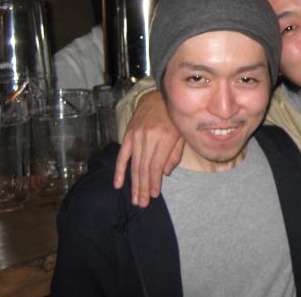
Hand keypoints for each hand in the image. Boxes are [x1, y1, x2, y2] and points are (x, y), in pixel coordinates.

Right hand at [113, 90, 183, 206]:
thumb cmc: (174, 117)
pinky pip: (123, 155)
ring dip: (134, 184)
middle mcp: (149, 137)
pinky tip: (118, 184)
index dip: (154, 182)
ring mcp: (137, 135)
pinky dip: (120, 170)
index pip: (157, 165)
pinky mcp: (128, 133)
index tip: (153, 195)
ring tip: (135, 199)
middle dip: (143, 188)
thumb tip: (165, 173)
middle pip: (144, 168)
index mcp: (165, 137)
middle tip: (141, 204)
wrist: (158, 96)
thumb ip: (175, 153)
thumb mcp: (182, 133)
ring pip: (134, 164)